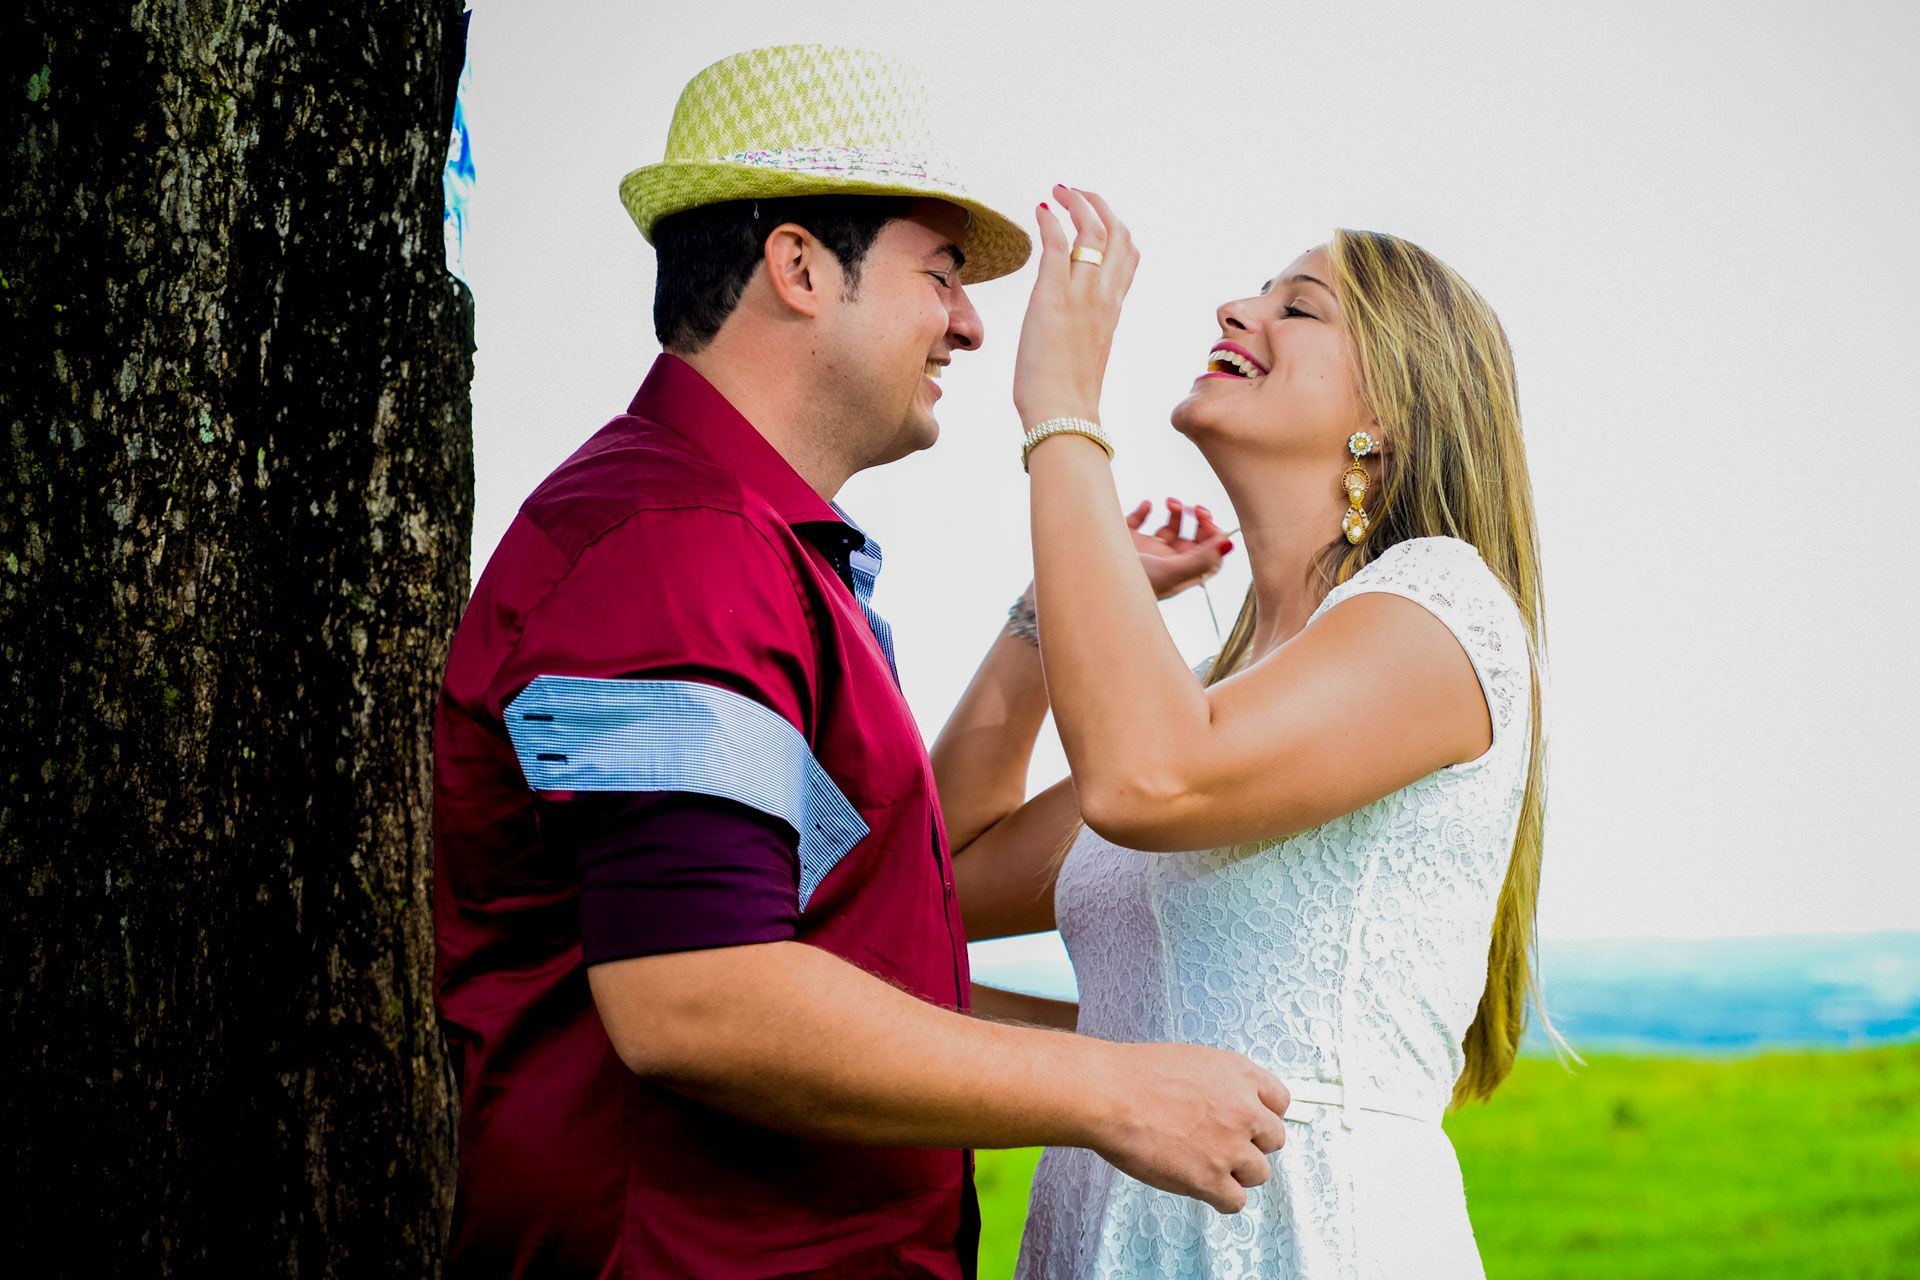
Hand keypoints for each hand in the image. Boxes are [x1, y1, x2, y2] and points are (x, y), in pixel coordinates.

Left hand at [1012, 186, 1141, 428]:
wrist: (1062, 412)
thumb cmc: (1067, 395)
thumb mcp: (1086, 352)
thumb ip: (1086, 329)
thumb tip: (1070, 325)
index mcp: (1113, 309)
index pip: (1128, 256)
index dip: (1115, 228)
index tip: (1096, 217)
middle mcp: (1104, 295)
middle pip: (1117, 233)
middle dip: (1098, 204)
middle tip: (1076, 192)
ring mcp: (1082, 294)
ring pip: (1092, 230)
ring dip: (1076, 202)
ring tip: (1059, 191)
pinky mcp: (1054, 295)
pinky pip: (1057, 244)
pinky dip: (1050, 220)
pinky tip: (1040, 211)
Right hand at [1090, 1041, 1289, 1214]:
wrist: (1110, 1095)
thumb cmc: (1137, 1074)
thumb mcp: (1194, 1061)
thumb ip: (1223, 1083)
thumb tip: (1232, 1104)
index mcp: (1241, 1075)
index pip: (1280, 1101)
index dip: (1263, 1113)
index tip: (1249, 1122)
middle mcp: (1245, 1110)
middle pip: (1274, 1139)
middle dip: (1251, 1143)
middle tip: (1223, 1143)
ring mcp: (1231, 1147)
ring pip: (1259, 1173)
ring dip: (1237, 1172)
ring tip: (1206, 1164)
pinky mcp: (1211, 1179)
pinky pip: (1236, 1201)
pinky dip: (1221, 1198)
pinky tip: (1201, 1185)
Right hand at [1130, 497, 1233, 599]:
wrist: (1089, 582)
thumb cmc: (1132, 585)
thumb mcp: (1169, 572)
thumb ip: (1201, 559)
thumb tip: (1230, 544)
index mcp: (1179, 573)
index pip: (1208, 555)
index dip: (1213, 536)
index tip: (1206, 522)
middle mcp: (1165, 562)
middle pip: (1192, 538)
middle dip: (1197, 520)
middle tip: (1194, 509)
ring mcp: (1146, 551)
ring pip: (1171, 528)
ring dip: (1176, 512)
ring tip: (1170, 503)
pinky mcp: (1126, 540)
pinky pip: (1141, 520)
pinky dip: (1146, 510)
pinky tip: (1148, 506)